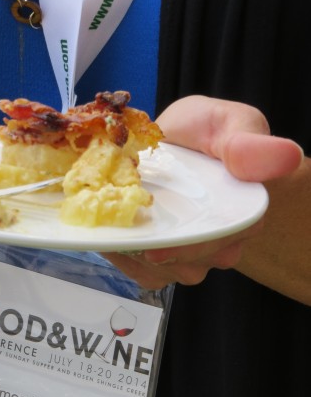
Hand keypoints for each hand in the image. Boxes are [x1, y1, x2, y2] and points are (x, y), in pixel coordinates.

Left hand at [106, 96, 303, 288]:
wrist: (180, 141)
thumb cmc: (208, 132)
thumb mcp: (230, 124)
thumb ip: (248, 142)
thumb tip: (284, 156)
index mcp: (244, 212)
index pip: (225, 241)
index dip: (193, 247)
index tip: (158, 247)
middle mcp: (221, 241)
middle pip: (190, 263)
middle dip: (155, 251)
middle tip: (123, 231)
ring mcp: (190, 253)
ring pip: (163, 272)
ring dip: (134, 254)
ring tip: (112, 229)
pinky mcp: (162, 259)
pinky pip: (143, 273)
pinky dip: (121, 257)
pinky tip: (110, 237)